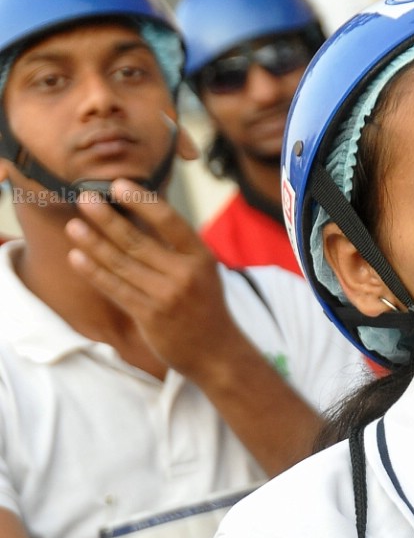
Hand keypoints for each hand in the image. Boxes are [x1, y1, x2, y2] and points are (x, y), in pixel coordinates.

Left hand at [64, 184, 236, 379]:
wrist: (216, 353)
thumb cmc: (203, 306)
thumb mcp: (202, 271)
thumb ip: (175, 248)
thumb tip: (138, 213)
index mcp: (201, 257)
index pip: (169, 221)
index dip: (142, 201)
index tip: (118, 185)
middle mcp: (185, 275)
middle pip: (137, 241)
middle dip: (107, 218)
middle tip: (85, 198)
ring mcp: (166, 297)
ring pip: (121, 264)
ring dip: (93, 243)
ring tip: (73, 226)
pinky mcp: (150, 316)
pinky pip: (115, 288)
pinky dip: (93, 271)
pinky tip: (77, 257)